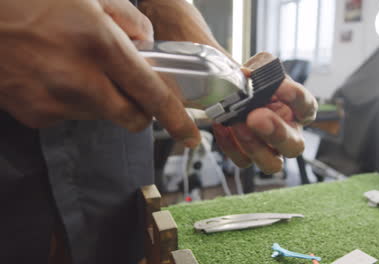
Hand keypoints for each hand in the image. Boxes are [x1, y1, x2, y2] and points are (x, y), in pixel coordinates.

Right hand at [0, 0, 199, 146]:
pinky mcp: (35, 114)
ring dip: (103, 99)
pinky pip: (70, 114)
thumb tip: (146, 43)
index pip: (152, 95)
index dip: (176, 119)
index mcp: (100, 45)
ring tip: (78, 67)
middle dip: (140, 109)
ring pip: (102, 115)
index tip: (189, 135)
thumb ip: (129, 19)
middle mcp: (80, 81)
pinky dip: (73, 100)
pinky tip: (55, 74)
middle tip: (131, 88)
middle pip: (132, 118)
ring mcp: (55, 102)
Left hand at [213, 53, 317, 173]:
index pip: (307, 107)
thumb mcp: (261, 66)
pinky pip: (241, 160)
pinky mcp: (247, 156)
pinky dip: (229, 145)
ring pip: (271, 164)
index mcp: (297, 109)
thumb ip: (259, 68)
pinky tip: (221, 126)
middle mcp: (288, 133)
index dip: (297, 99)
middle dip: (277, 133)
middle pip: (294, 146)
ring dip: (254, 146)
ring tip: (238, 124)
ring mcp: (269, 149)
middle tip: (257, 117)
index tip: (283, 88)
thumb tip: (247, 75)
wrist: (232, 92)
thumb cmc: (254, 82)